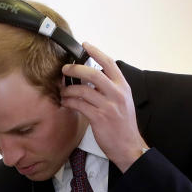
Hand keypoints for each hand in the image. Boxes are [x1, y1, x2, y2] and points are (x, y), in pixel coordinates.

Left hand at [60, 42, 148, 171]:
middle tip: (65, 69)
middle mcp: (117, 93)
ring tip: (63, 91)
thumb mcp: (123, 102)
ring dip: (69, 89)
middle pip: (93, 73)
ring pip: (83, 90)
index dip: (96, 52)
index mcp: (123, 87)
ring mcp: (108, 106)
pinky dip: (69, 102)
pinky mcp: (99, 118)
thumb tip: (92, 78)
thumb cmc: (123, 125)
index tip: (85, 45)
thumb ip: (111, 89)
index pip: (109, 63)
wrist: (128, 146)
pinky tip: (65, 102)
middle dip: (75, 69)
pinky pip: (79, 105)